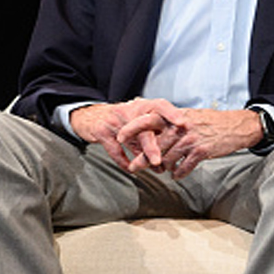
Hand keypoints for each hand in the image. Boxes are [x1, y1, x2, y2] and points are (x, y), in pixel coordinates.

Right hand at [70, 98, 186, 171]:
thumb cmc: (122, 121)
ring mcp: (114, 120)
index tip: (182, 124)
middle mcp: (129, 110)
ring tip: (152, 168)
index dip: (171, 113)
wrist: (91, 116)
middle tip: (160, 161)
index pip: (159, 105)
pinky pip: (114, 148)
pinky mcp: (101, 131)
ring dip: (141, 156)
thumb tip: (170, 157)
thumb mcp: (139, 121)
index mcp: (142, 106)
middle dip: (152, 145)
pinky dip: (123, 161)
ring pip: (130, 139)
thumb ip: (153, 134)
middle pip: (144, 127)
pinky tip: (130, 169)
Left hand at [122, 108, 263, 179]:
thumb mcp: (190, 117)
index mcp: (176, 117)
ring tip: (162, 171)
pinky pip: (183, 167)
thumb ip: (173, 123)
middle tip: (134, 167)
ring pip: (166, 158)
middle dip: (141, 159)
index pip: (148, 120)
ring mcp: (190, 139)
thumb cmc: (213, 122)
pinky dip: (178, 173)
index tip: (120, 137)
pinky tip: (178, 174)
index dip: (132, 128)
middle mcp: (180, 127)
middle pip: (154, 145)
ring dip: (162, 168)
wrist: (236, 126)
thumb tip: (155, 131)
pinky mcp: (200, 151)